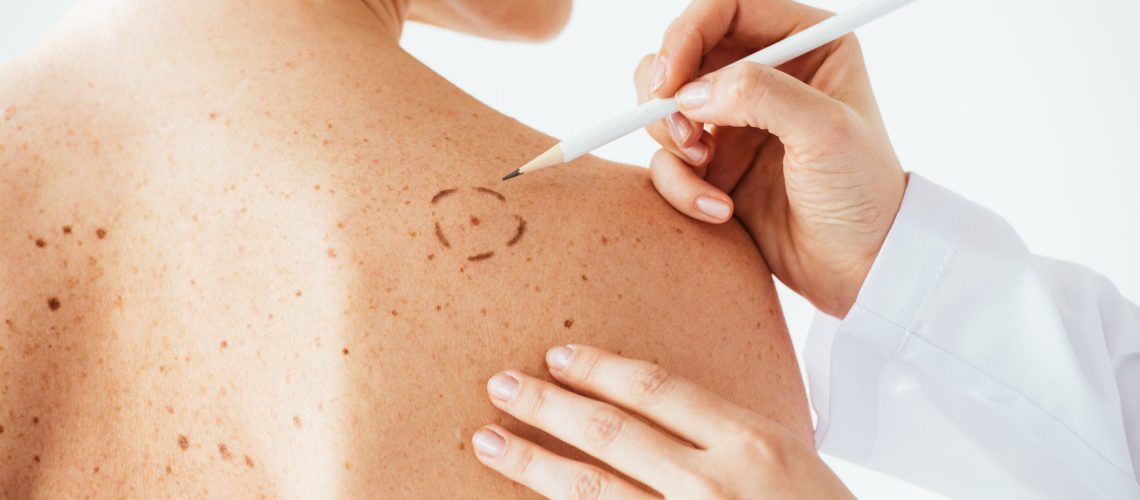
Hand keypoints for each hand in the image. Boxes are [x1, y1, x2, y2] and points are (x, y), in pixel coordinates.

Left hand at [471, 345, 852, 498]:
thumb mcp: (790, 461)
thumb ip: (725, 435)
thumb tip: (651, 410)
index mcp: (751, 442)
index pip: (655, 389)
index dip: (598, 369)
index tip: (557, 356)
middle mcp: (714, 484)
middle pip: (611, 431)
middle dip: (547, 406)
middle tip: (501, 387)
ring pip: (592, 489)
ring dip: (532, 462)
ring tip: (490, 442)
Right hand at [634, 0, 906, 316]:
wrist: (859, 269)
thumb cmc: (862, 194)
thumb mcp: (825, 132)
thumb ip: (761, 94)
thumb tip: (691, 91)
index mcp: (802, 45)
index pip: (724, 9)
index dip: (686, 34)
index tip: (669, 79)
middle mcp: (763, 76)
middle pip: (681, 53)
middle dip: (668, 92)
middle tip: (682, 132)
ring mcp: (733, 121)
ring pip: (664, 106)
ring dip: (670, 140)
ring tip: (705, 169)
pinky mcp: (713, 165)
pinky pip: (666, 161)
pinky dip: (679, 186)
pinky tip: (718, 210)